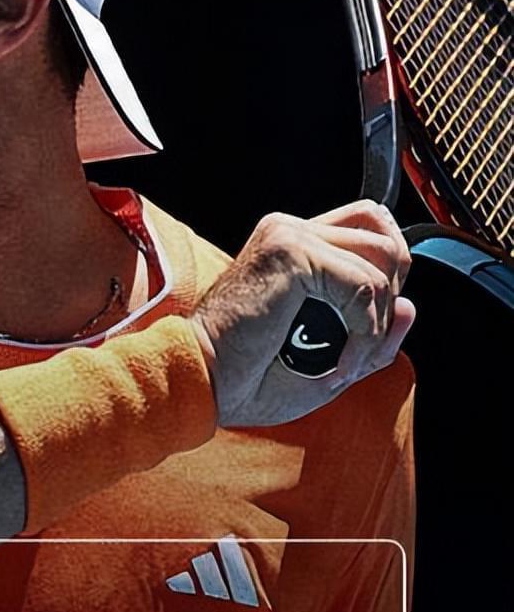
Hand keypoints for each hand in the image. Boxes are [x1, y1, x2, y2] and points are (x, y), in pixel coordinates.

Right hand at [190, 200, 413, 426]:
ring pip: (382, 258)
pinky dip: (364, 333)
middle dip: (390, 297)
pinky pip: (363, 286)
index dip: (386, 276)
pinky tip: (339, 362)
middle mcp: (290, 231)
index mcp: (292, 246)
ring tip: (349, 357)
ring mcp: (289, 236)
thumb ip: (372, 333)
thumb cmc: (247, 376)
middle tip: (360, 345)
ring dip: (378, 320)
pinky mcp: (290, 253)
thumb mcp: (327, 357)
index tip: (367, 326)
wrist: (204, 384)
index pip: (368, 227)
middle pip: (384, 236)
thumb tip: (409, 306)